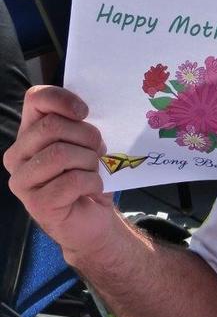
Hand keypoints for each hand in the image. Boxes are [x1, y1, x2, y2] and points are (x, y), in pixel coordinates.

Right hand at [3, 86, 117, 262]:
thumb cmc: (87, 176)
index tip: (85, 112)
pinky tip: (92, 188)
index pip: (36, 99)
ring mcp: (22, 181)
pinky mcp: (36, 204)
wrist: (92, 217)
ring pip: (61, 154)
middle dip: (87, 136)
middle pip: (52, 127)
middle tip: (99, 151)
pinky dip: (92, 182)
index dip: (62, 99)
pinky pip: (72, 181)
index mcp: (28, 134)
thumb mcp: (86, 144)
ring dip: (90, 161)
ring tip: (93, 171)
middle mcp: (18, 155)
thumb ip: (79, 124)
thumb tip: (85, 111)